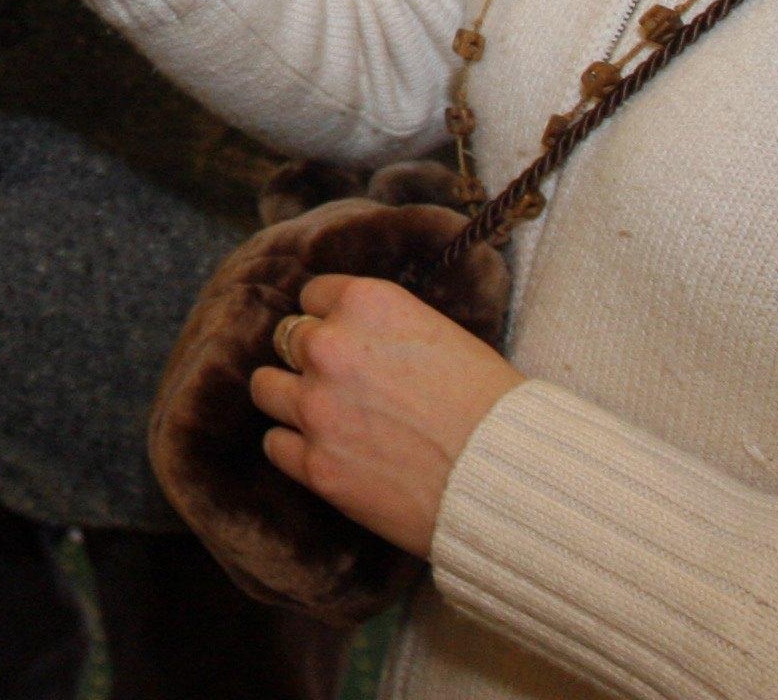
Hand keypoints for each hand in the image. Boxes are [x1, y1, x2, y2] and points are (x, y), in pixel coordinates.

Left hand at [246, 274, 524, 558]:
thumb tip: (357, 335)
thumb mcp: (443, 337)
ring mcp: (317, 407)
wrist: (511, 481)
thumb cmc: (495, 410)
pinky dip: (296, 448)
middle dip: (311, 360)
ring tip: (326, 417)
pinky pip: (275, 443)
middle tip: (343, 384)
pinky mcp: (316, 465)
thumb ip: (385, 330)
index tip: (347, 340)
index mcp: (368, 304)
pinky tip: (328, 453)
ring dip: (292, 399)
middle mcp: (331, 346)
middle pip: (287, 339)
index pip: (314, 295)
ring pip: (266, 387)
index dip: (332, 320)